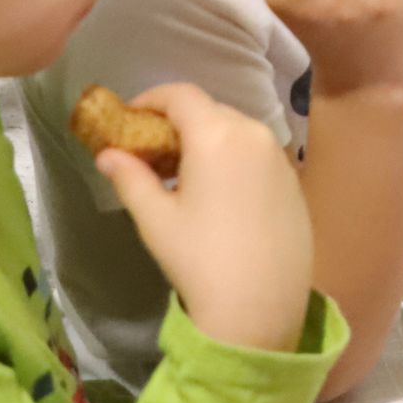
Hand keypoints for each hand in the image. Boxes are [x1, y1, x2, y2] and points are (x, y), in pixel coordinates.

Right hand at [97, 86, 315, 354]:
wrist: (260, 306)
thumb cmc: (199, 258)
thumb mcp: (156, 218)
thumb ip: (130, 178)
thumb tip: (107, 155)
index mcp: (218, 134)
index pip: (181, 95)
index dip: (151, 98)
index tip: (131, 117)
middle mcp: (255, 133)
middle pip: (210, 111)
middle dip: (179, 122)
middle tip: (152, 149)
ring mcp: (280, 157)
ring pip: (237, 131)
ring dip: (208, 140)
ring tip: (184, 173)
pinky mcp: (295, 182)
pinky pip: (258, 155)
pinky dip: (235, 160)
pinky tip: (220, 194)